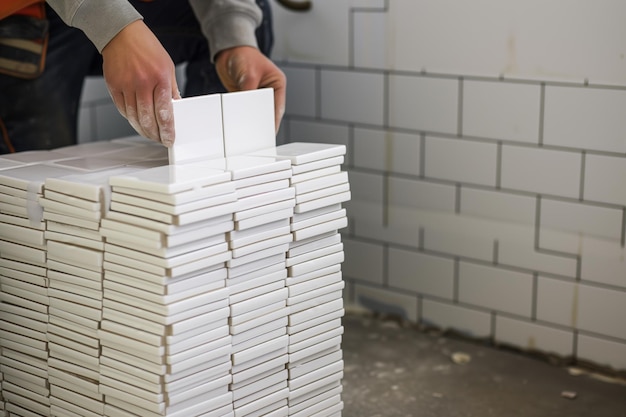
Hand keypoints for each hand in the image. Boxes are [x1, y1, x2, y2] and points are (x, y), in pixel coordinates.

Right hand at [101, 20, 180, 146]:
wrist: (121, 33)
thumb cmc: (146, 48)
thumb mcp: (167, 66)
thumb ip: (171, 89)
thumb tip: (176, 108)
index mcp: (159, 78)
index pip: (165, 112)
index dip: (167, 130)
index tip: (169, 138)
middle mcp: (142, 82)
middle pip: (148, 118)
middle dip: (155, 134)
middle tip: (160, 139)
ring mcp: (126, 85)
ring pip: (134, 117)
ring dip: (142, 130)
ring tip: (149, 134)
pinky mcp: (113, 86)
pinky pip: (123, 110)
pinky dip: (130, 119)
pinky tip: (136, 122)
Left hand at [215, 46, 286, 131]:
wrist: (228, 51)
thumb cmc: (244, 55)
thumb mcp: (249, 73)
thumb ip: (249, 92)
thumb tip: (247, 108)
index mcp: (277, 84)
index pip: (277, 106)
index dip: (273, 120)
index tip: (269, 132)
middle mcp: (269, 91)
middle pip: (267, 111)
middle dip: (262, 121)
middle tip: (258, 134)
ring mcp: (256, 95)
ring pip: (255, 111)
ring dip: (250, 118)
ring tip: (247, 130)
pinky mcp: (245, 97)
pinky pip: (244, 109)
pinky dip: (241, 114)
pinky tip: (238, 122)